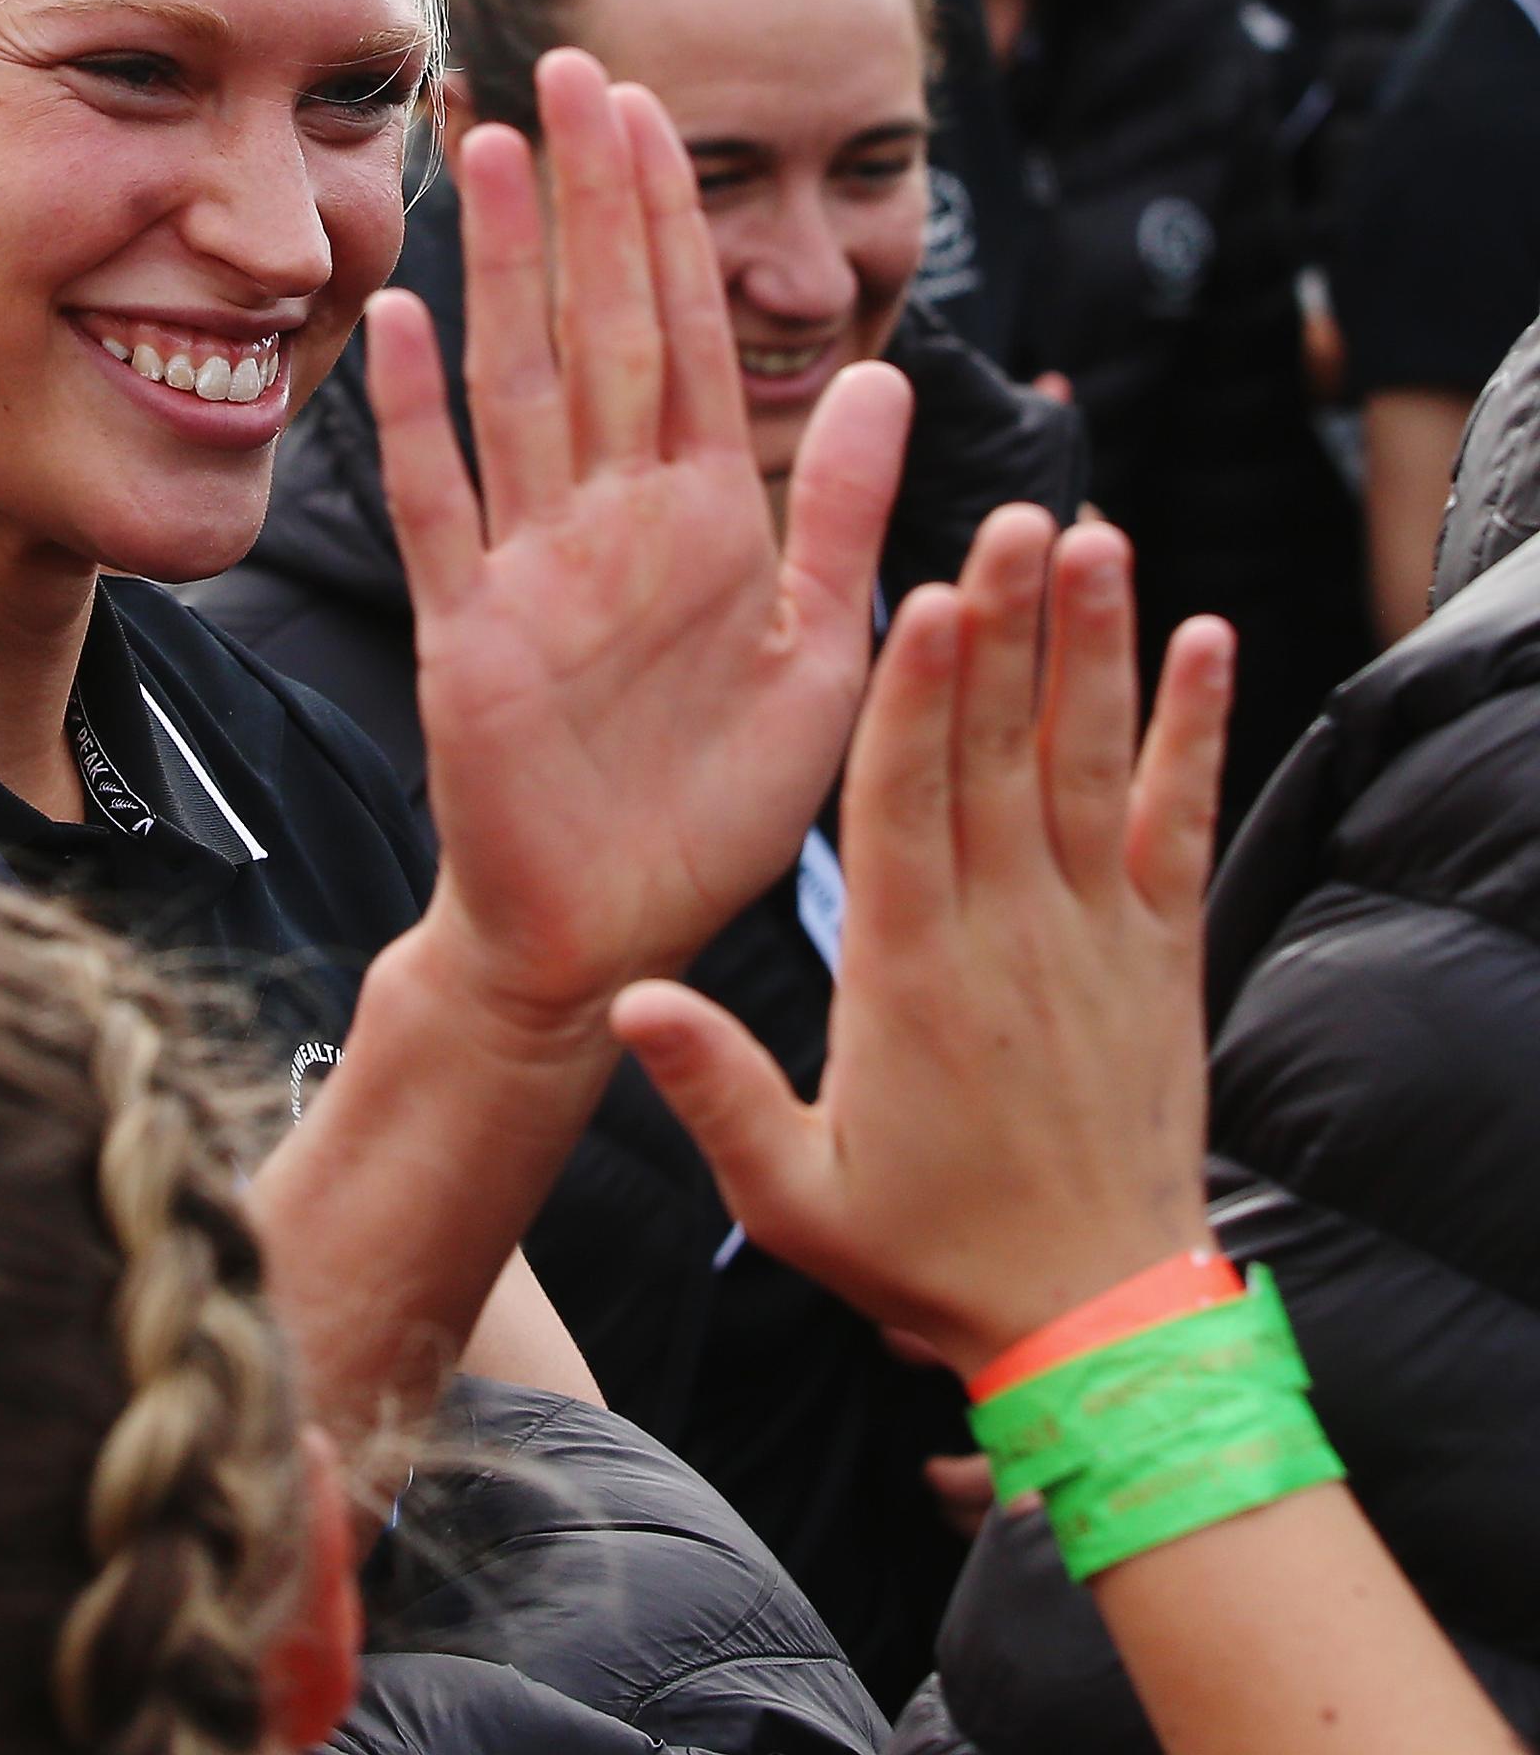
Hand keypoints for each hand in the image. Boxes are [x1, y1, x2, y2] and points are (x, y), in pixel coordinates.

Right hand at [372, 49, 910, 1023]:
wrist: (610, 934)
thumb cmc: (711, 813)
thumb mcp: (823, 660)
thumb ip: (845, 518)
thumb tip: (883, 375)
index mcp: (708, 519)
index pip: (691, 337)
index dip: (674, 222)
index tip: (653, 109)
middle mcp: (614, 520)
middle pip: (600, 327)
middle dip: (592, 198)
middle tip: (572, 68)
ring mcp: (532, 567)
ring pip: (519, 385)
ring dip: (507, 267)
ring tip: (494, 150)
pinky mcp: (469, 633)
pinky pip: (444, 508)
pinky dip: (417, 420)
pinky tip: (399, 325)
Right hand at [612, 509, 1234, 1379]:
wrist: (1096, 1319)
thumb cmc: (928, 1254)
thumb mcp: (791, 1194)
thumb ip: (714, 1088)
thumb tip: (627, 999)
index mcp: (910, 973)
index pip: (908, 803)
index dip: (917, 692)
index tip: (926, 589)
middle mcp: (1009, 933)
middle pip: (1002, 752)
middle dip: (1009, 626)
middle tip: (1015, 515)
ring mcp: (1097, 937)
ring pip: (1093, 764)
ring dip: (1097, 647)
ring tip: (1097, 538)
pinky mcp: (1162, 955)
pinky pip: (1180, 823)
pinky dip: (1198, 730)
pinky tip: (1207, 642)